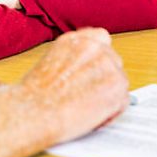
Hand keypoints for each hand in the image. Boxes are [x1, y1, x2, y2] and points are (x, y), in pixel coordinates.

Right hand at [19, 28, 128, 142]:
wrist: (35, 112)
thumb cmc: (33, 96)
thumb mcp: (48, 64)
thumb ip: (71, 61)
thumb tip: (83, 72)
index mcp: (75, 40)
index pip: (100, 38)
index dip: (98, 58)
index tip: (94, 70)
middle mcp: (93, 47)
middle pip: (113, 60)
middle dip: (104, 78)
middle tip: (89, 96)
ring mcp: (108, 65)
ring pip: (119, 81)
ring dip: (108, 96)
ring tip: (86, 109)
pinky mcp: (118, 86)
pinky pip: (123, 101)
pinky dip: (111, 113)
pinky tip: (92, 119)